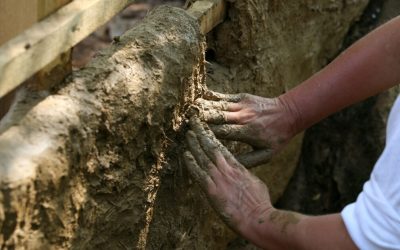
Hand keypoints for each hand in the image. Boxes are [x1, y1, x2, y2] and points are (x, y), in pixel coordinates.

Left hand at [184, 117, 272, 236]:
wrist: (258, 218)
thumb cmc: (260, 203)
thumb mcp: (254, 182)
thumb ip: (244, 174)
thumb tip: (241, 172)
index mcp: (237, 167)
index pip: (221, 147)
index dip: (212, 135)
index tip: (205, 126)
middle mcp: (226, 169)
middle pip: (211, 147)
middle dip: (202, 133)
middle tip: (194, 121)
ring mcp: (218, 179)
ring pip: (203, 157)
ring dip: (194, 144)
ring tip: (187, 133)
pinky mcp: (212, 191)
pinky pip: (198, 174)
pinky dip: (191, 163)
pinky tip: (185, 154)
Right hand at [196, 90, 298, 167]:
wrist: (288, 114)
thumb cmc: (276, 138)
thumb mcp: (266, 155)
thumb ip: (246, 161)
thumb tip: (226, 164)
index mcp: (248, 132)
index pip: (222, 132)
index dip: (205, 132)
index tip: (190, 135)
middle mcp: (244, 117)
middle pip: (216, 116)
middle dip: (198, 119)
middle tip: (182, 122)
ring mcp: (242, 105)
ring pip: (216, 105)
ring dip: (200, 107)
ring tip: (186, 111)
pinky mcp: (241, 97)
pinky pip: (222, 97)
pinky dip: (209, 98)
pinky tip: (197, 99)